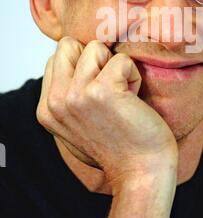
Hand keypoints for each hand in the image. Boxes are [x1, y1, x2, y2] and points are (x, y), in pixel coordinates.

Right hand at [37, 37, 177, 193]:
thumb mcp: (76, 124)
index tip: (98, 96)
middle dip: (94, 59)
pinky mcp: (102, 92)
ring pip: (95, 48)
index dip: (84, 68)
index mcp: (47, 108)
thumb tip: (75, 61)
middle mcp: (56, 101)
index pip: (58, 57)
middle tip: (110, 88)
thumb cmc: (117, 147)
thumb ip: (67, 95)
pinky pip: (122, 60)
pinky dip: (134, 76)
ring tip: (123, 95)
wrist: (140, 173)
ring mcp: (76, 96)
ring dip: (115, 67)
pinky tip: (134, 100)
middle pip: (69, 45)